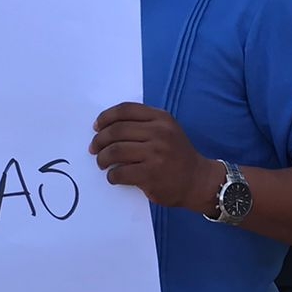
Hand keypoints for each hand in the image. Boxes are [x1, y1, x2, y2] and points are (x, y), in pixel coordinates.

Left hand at [90, 103, 218, 211]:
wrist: (198, 181)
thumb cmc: (178, 155)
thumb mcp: (167, 130)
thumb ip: (143, 124)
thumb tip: (106, 127)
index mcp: (161, 118)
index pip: (125, 110)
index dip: (105, 117)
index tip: (96, 127)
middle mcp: (159, 133)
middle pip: (116, 130)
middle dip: (99, 140)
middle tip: (94, 149)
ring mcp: (155, 154)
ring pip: (115, 151)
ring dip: (102, 158)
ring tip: (101, 163)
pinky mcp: (150, 175)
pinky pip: (120, 172)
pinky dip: (112, 175)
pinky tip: (114, 176)